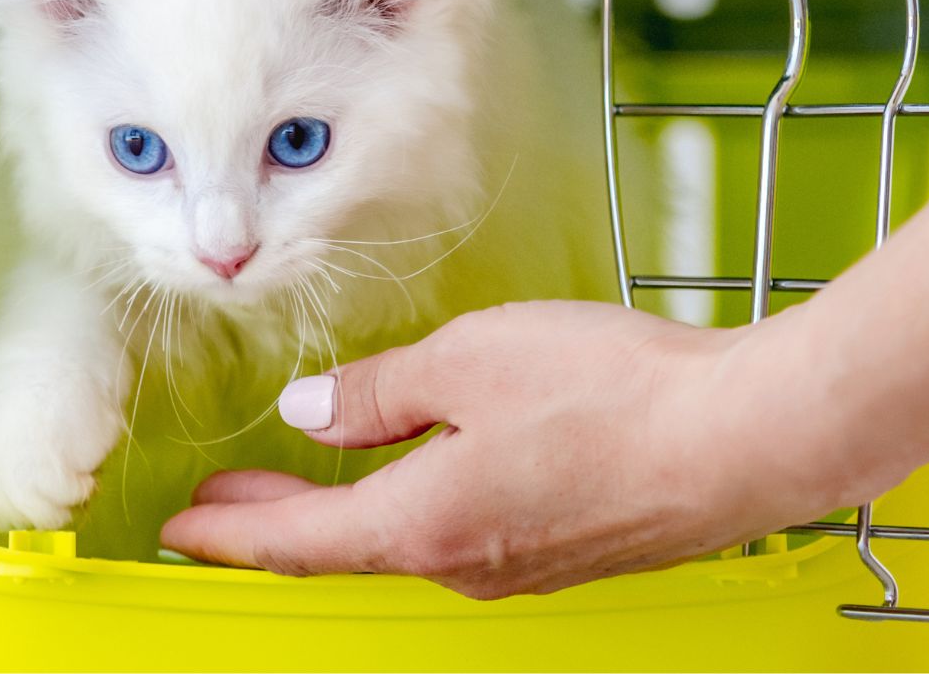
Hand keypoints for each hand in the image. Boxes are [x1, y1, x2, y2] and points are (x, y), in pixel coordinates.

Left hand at [160, 302, 849, 598]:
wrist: (750, 438)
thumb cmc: (610, 392)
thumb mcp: (468, 362)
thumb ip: (379, 392)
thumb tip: (313, 413)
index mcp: (423, 523)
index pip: (297, 541)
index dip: (229, 531)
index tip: (178, 530)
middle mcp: (465, 564)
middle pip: (346, 543)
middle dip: (278, 519)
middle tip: (222, 500)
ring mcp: (522, 565)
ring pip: (408, 535)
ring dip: (349, 504)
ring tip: (310, 470)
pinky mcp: (571, 546)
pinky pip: (468, 527)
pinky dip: (418, 498)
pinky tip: (425, 464)